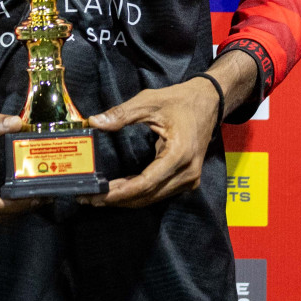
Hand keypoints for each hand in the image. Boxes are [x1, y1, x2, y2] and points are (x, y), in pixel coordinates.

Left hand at [83, 77, 221, 207]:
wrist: (209, 101)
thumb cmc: (180, 100)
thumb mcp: (149, 101)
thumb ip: (122, 114)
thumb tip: (94, 122)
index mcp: (179, 154)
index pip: (146, 183)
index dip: (120, 192)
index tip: (98, 195)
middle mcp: (187, 173)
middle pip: (148, 195)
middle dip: (118, 200)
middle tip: (90, 198)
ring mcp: (189, 179)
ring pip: (153, 198)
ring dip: (127, 200)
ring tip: (100, 197)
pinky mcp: (187, 179)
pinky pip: (159, 192)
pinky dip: (139, 194)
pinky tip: (119, 191)